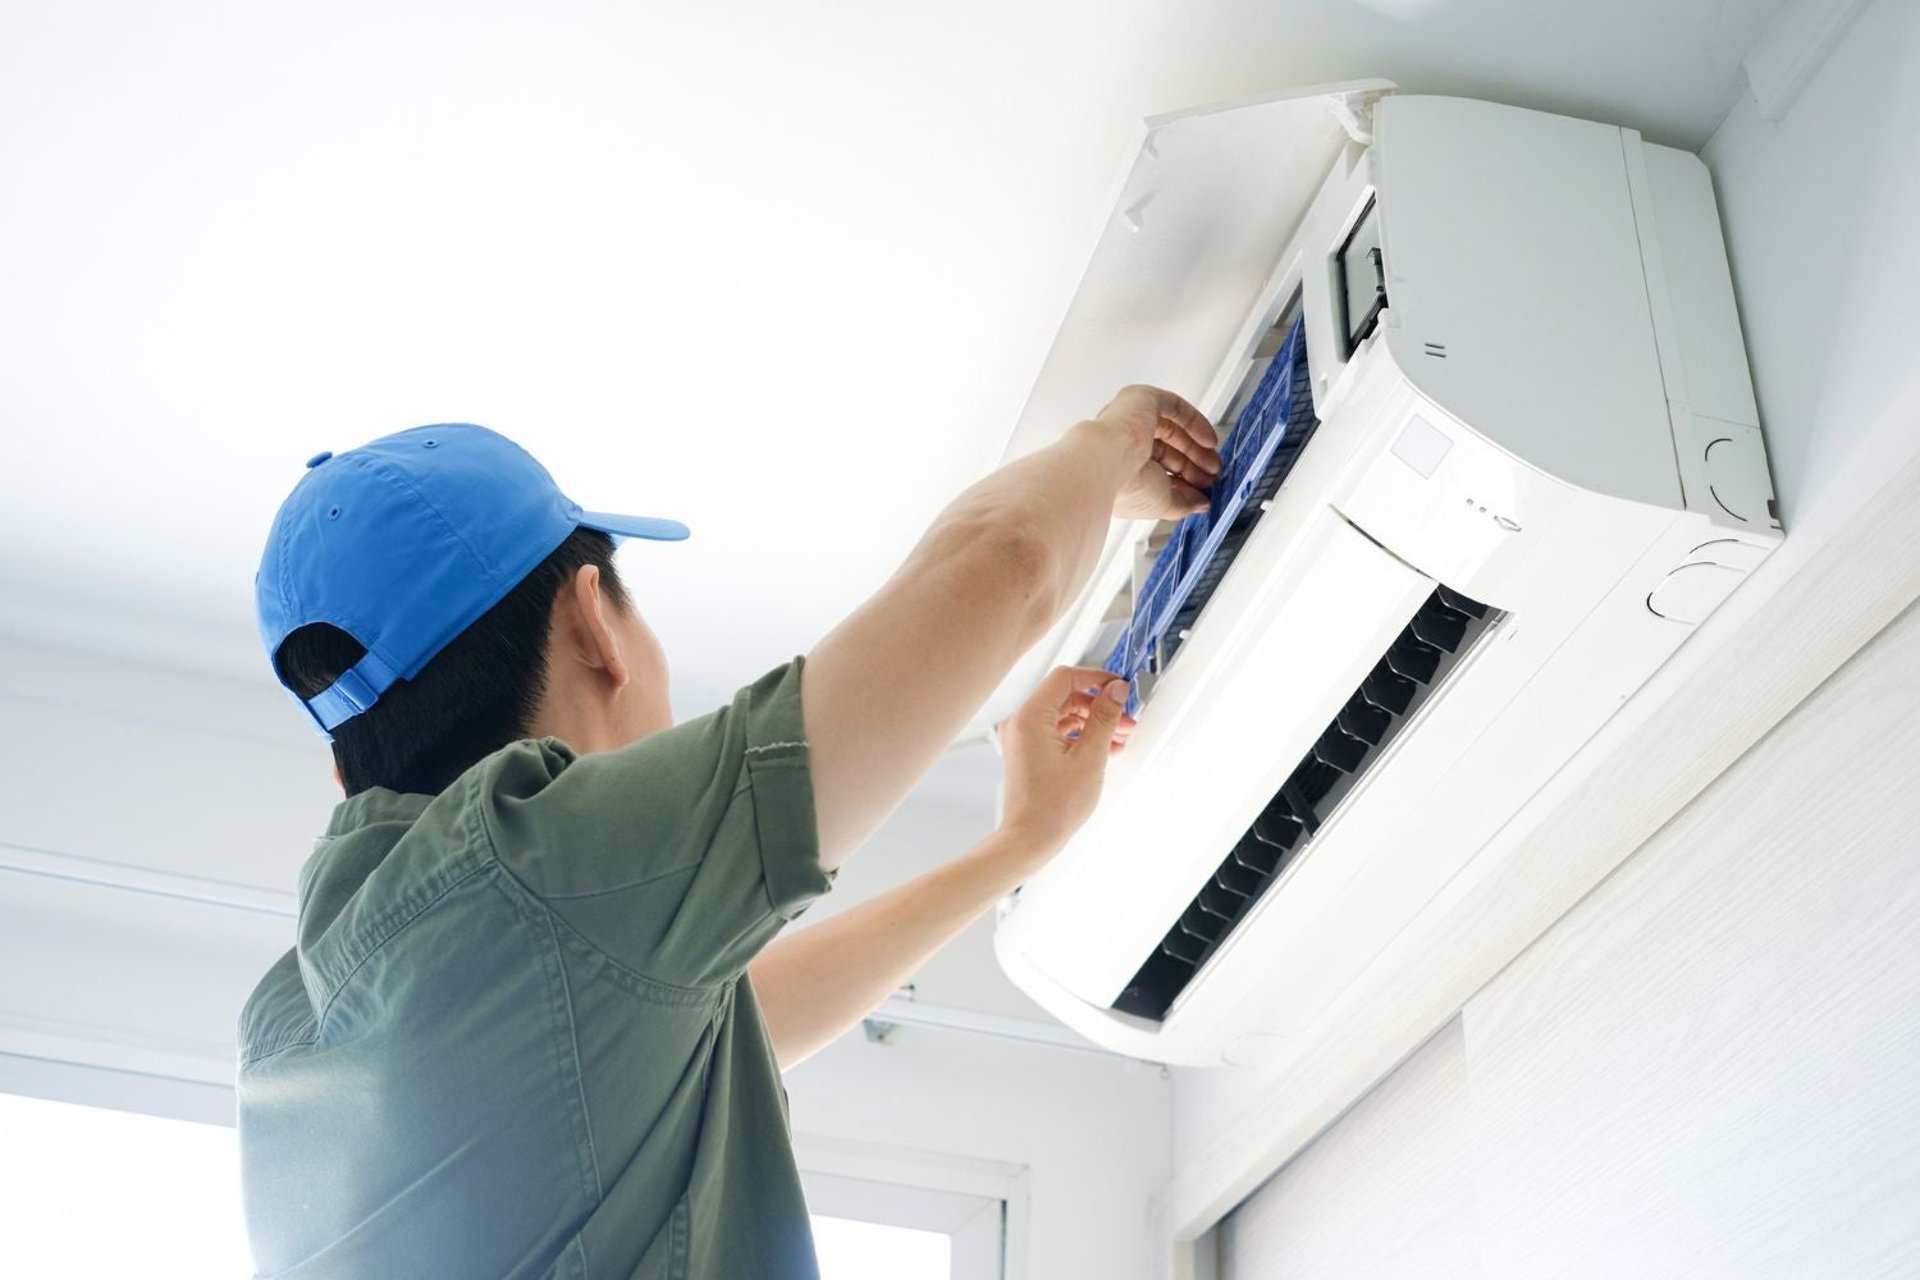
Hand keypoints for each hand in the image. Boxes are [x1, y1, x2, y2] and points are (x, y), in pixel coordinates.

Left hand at [996, 665, 1134, 851]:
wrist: (1030, 840)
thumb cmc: (1053, 807)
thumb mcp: (1090, 757)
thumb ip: (1104, 718)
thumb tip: (1116, 691)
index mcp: (1030, 717)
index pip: (1065, 678)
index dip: (1096, 679)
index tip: (1119, 688)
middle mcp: (1021, 723)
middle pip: (1066, 696)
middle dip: (1099, 705)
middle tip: (1125, 718)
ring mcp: (1022, 739)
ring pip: (1063, 715)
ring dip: (1093, 722)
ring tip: (1119, 737)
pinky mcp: (1028, 753)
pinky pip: (1056, 732)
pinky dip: (1080, 736)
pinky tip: (1103, 749)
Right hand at [1097, 385, 1220, 520]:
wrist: (1109, 465)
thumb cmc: (1125, 487)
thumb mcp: (1163, 503)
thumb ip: (1184, 502)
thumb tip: (1201, 503)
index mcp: (1122, 468)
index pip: (1158, 469)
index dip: (1183, 479)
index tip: (1202, 489)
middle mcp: (1124, 443)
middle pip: (1167, 448)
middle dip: (1193, 464)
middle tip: (1211, 477)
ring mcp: (1131, 419)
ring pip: (1171, 428)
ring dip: (1196, 446)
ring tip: (1214, 463)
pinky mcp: (1142, 399)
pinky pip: (1174, 407)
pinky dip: (1195, 422)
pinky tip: (1209, 440)